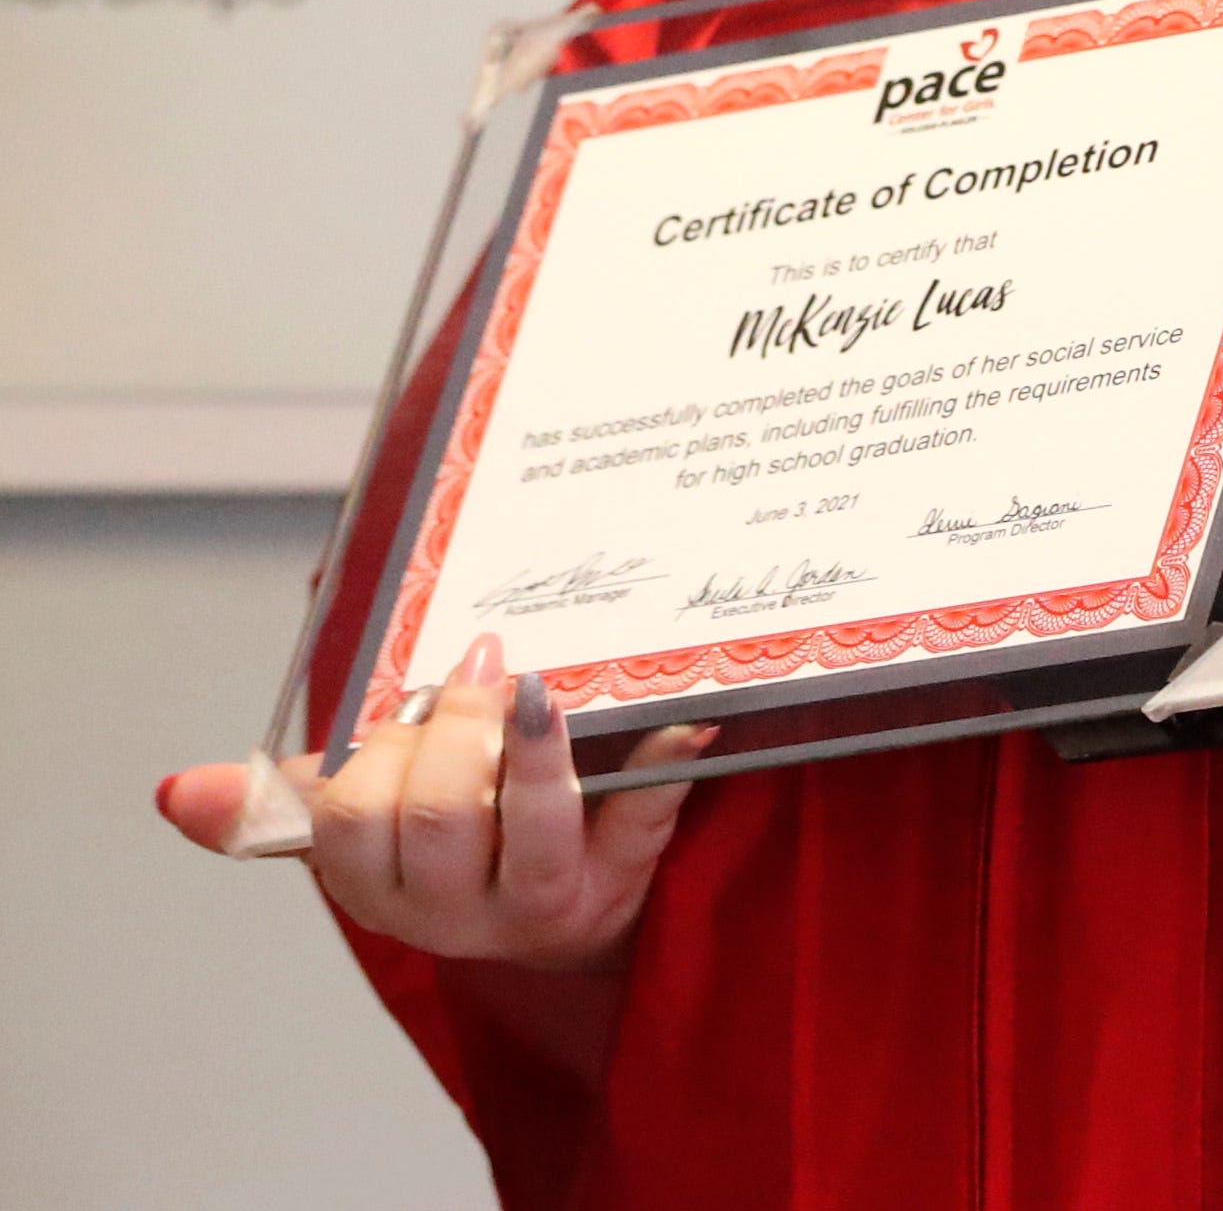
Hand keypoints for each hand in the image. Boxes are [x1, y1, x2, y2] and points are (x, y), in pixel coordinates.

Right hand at [155, 633, 714, 972]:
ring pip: (529, 829)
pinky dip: (664, 761)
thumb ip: (282, 805)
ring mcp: (542, 902)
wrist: (570, 909)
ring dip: (537, 747)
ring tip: (540, 687)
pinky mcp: (622, 885)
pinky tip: (689, 718)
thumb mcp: (367, 827)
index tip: (415, 690)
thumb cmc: (459, 840)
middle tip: (482, 667)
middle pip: (436, 818)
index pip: (352, 822)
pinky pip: (645, 818)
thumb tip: (179, 793)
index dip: (381, 752)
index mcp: (383, 885)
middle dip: (454, 732)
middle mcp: (457, 909)